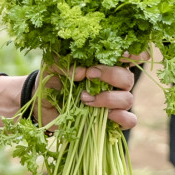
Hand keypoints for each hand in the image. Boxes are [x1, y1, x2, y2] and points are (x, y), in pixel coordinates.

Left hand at [0, 66, 136, 135]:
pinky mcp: (111, 119)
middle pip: (127, 78)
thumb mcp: (51, 66)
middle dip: (111, 75)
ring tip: (84, 98)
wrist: (41, 104)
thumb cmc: (50, 79)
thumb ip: (63, 63)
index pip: (129, 56)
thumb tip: (83, 71)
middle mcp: (112, 82)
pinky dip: (122, 118)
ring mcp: (113, 102)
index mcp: (103, 64)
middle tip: (89, 75)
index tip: (123, 54)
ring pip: (128, 98)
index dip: (134, 54)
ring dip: (108, 98)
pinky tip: (107, 115)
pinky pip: (129, 120)